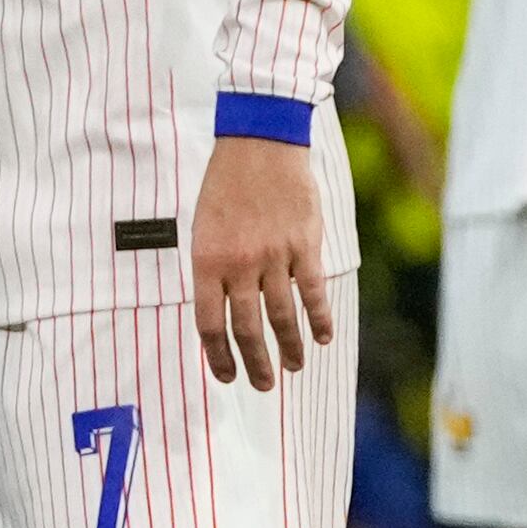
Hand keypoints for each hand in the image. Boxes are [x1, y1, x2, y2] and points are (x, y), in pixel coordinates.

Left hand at [190, 132, 333, 387]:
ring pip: (284, 316)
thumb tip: (224, 313)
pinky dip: (320, 318)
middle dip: (256, 363)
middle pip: (248, 329)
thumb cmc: (226, 185)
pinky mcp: (305, 244)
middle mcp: (240, 264)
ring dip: (291, 348)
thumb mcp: (203, 227)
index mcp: (206, 261)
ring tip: (294, 366)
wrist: (260, 143)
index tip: (226, 376)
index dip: (219, 356)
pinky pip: (313, 291)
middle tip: (263, 384)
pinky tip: (323, 336)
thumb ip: (213, 270)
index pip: (210, 324)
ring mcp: (275, 255)